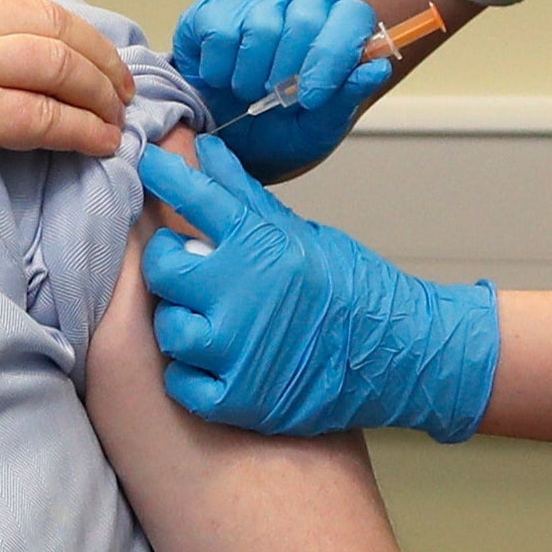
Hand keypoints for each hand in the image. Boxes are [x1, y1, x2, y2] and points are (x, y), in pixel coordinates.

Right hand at [0, 0, 133, 204]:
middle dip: (95, 54)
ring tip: (117, 114)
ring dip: (99, 91)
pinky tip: (99, 142)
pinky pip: (46, 116)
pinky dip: (82, 129)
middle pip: (51, 23)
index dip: (58, 22)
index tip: (77, 45)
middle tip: (118, 82)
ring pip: (59, 64)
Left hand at [136, 137, 498, 440]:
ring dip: (182, 323)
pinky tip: (217, 362)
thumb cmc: (354, 290)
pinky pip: (182, 384)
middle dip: (171, 264)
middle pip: (164, 269)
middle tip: (188, 267)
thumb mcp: (301, 233)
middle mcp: (244, 293)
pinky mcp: (238, 398)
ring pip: (169, 330)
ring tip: (210, 320)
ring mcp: (238, 350)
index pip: (196, 196)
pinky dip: (194, 375)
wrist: (399, 355)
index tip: (151, 166)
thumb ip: (245, 197)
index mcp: (262, 245)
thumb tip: (207, 153)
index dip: (165, 176)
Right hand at [170, 0, 394, 180]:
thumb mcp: (317, 127)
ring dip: (251, 75)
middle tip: (275, 97)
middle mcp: (299, 4)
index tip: (312, 96)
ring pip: (260, 25)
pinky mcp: (214, 9)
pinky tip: (223, 78)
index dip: (334, 56)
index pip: (351, 18)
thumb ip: (346, 98)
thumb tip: (377, 68)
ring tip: (248, 91)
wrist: (225, 137)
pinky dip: (219, 69)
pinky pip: (220, 32)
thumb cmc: (277, 130)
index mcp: (336, 27)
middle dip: (289, 70)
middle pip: (305, 18)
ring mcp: (256, 1)